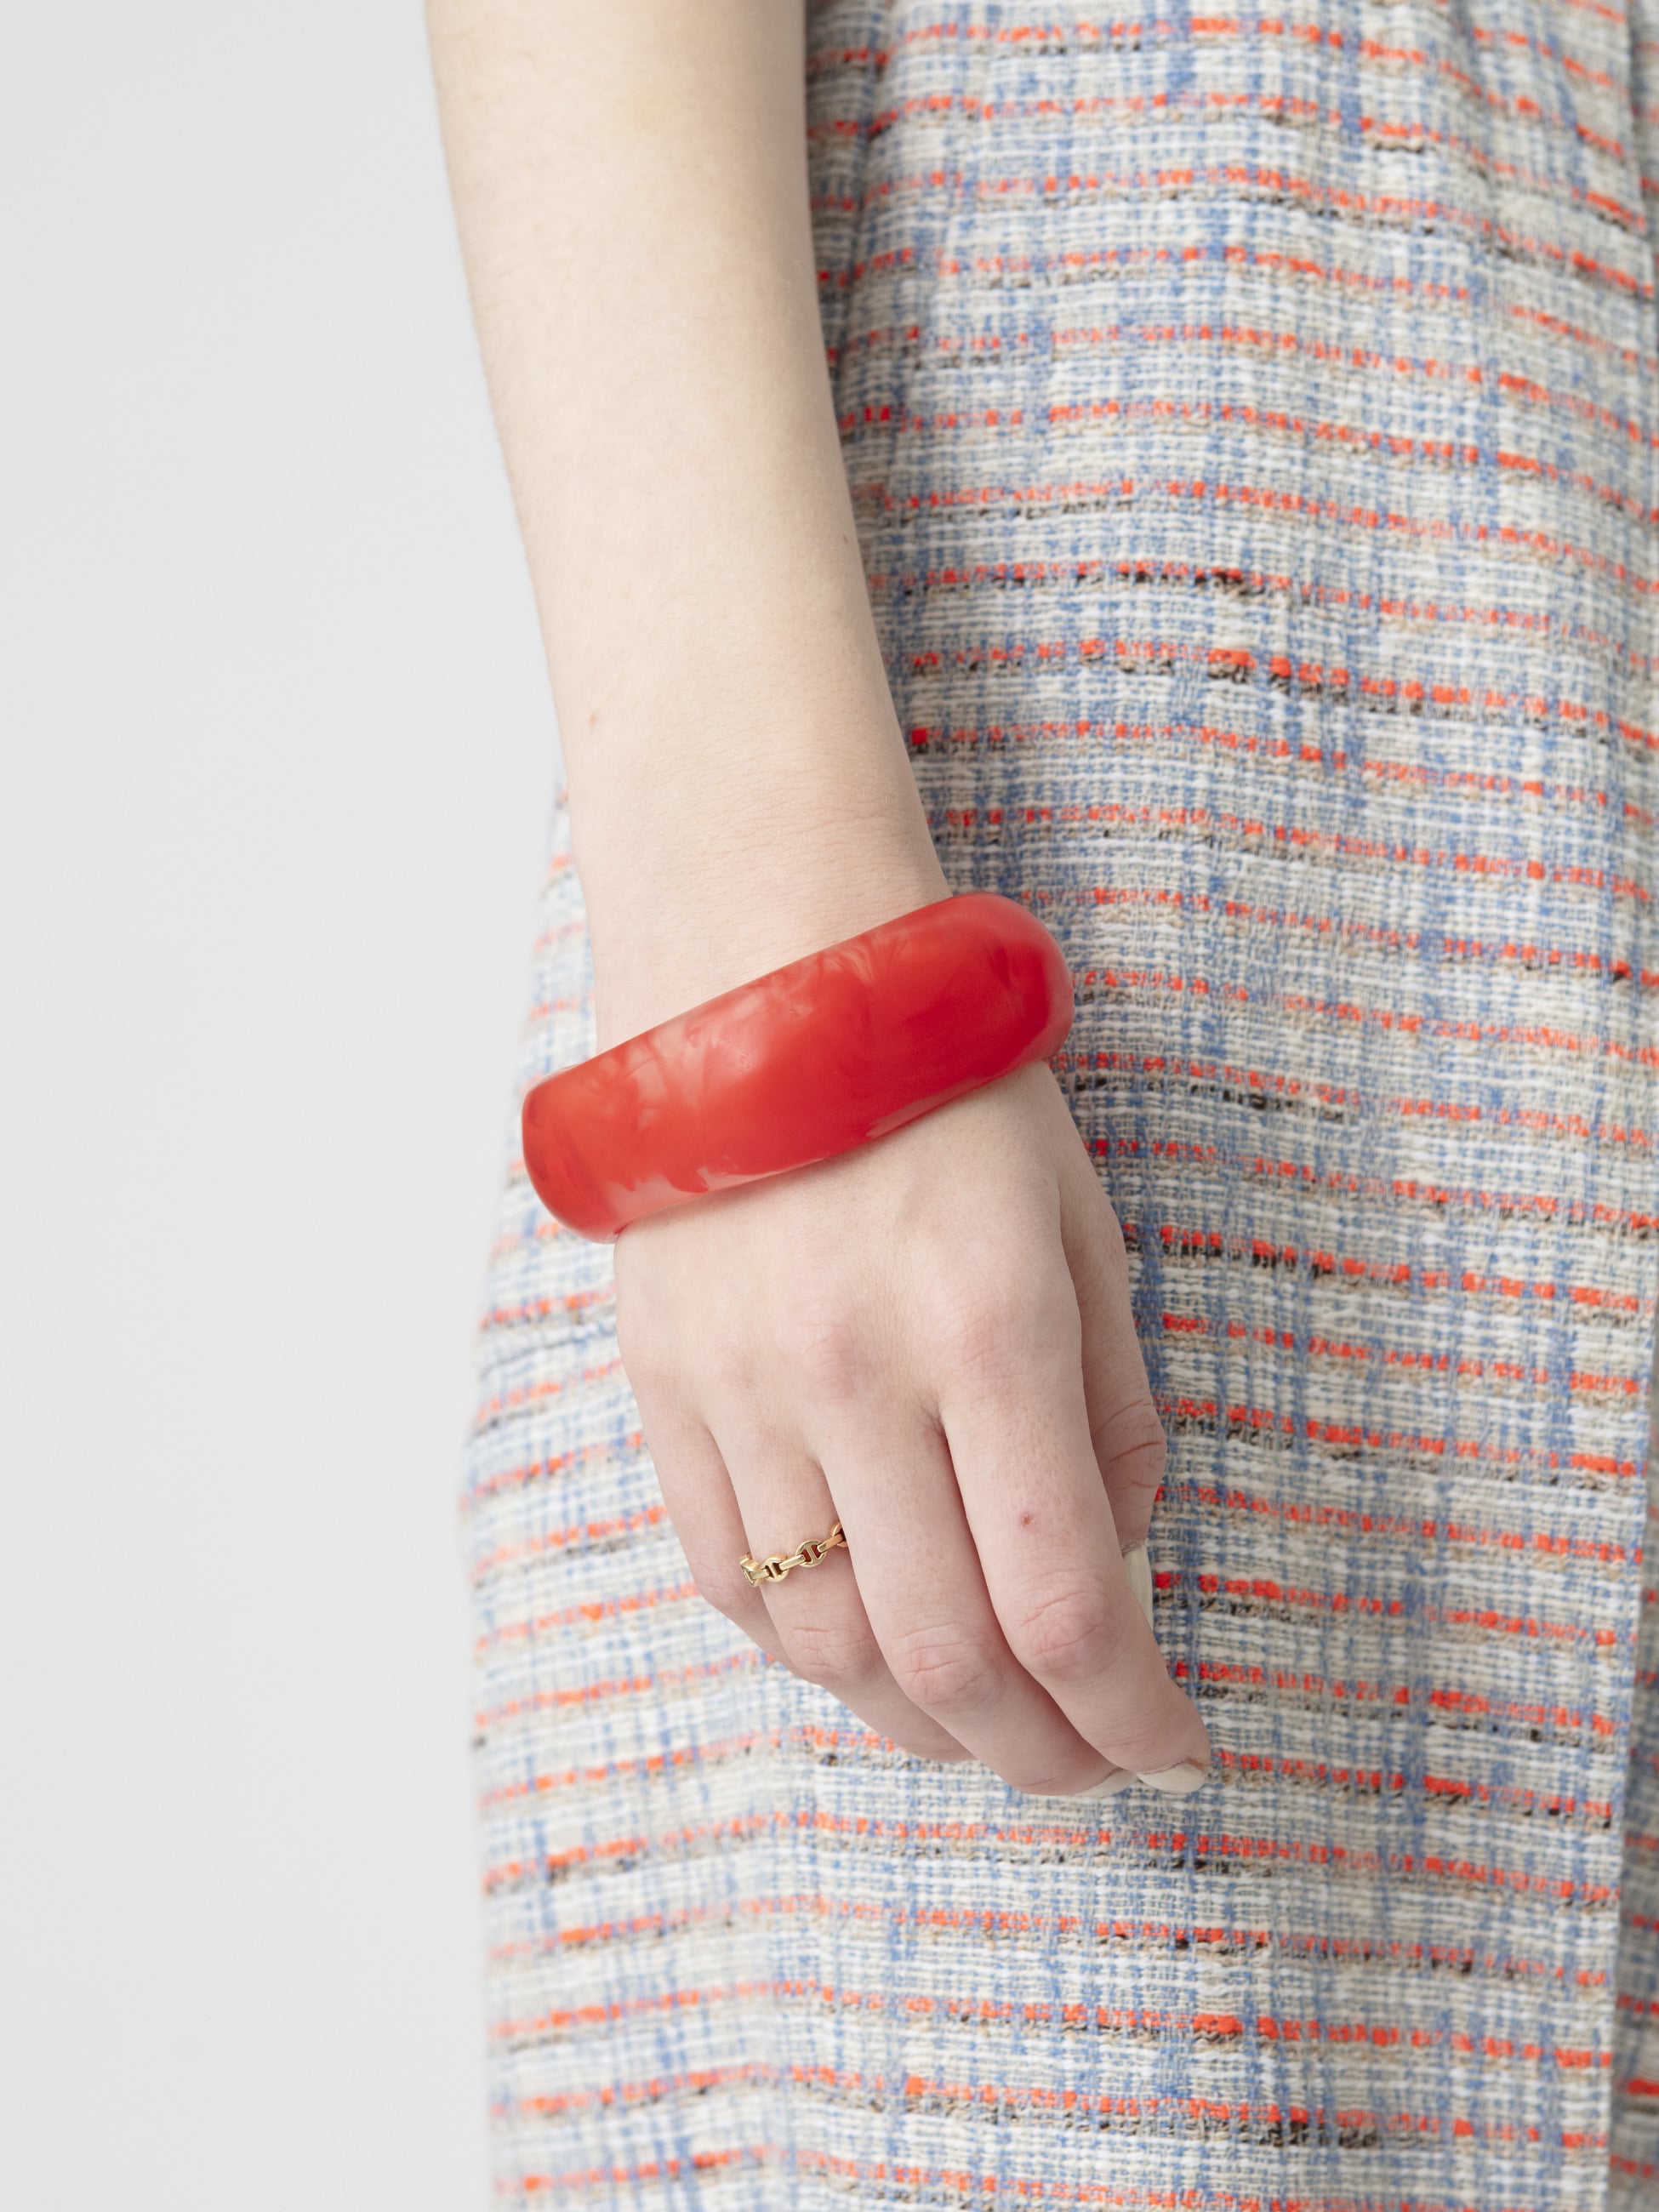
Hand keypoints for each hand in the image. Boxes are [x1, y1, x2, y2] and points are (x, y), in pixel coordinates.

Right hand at [613, 1059, 1211, 1797]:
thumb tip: (1111, 1571)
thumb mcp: (1082, 1229)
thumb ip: (1112, 1413)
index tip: (1176, 1750)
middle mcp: (855, 1379)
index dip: (1131, 1716)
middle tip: (1091, 1766)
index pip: (1065, 1603)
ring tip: (987, 1722)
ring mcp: (742, 1394)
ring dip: (923, 1722)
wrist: (765, 990)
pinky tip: (868, 1648)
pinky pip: (725, 1579)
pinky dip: (810, 1650)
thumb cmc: (949, 1096)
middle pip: (947, 1660)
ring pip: (827, 1646)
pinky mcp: (667, 1393)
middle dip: (1041, 1754)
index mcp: (989, 1328)